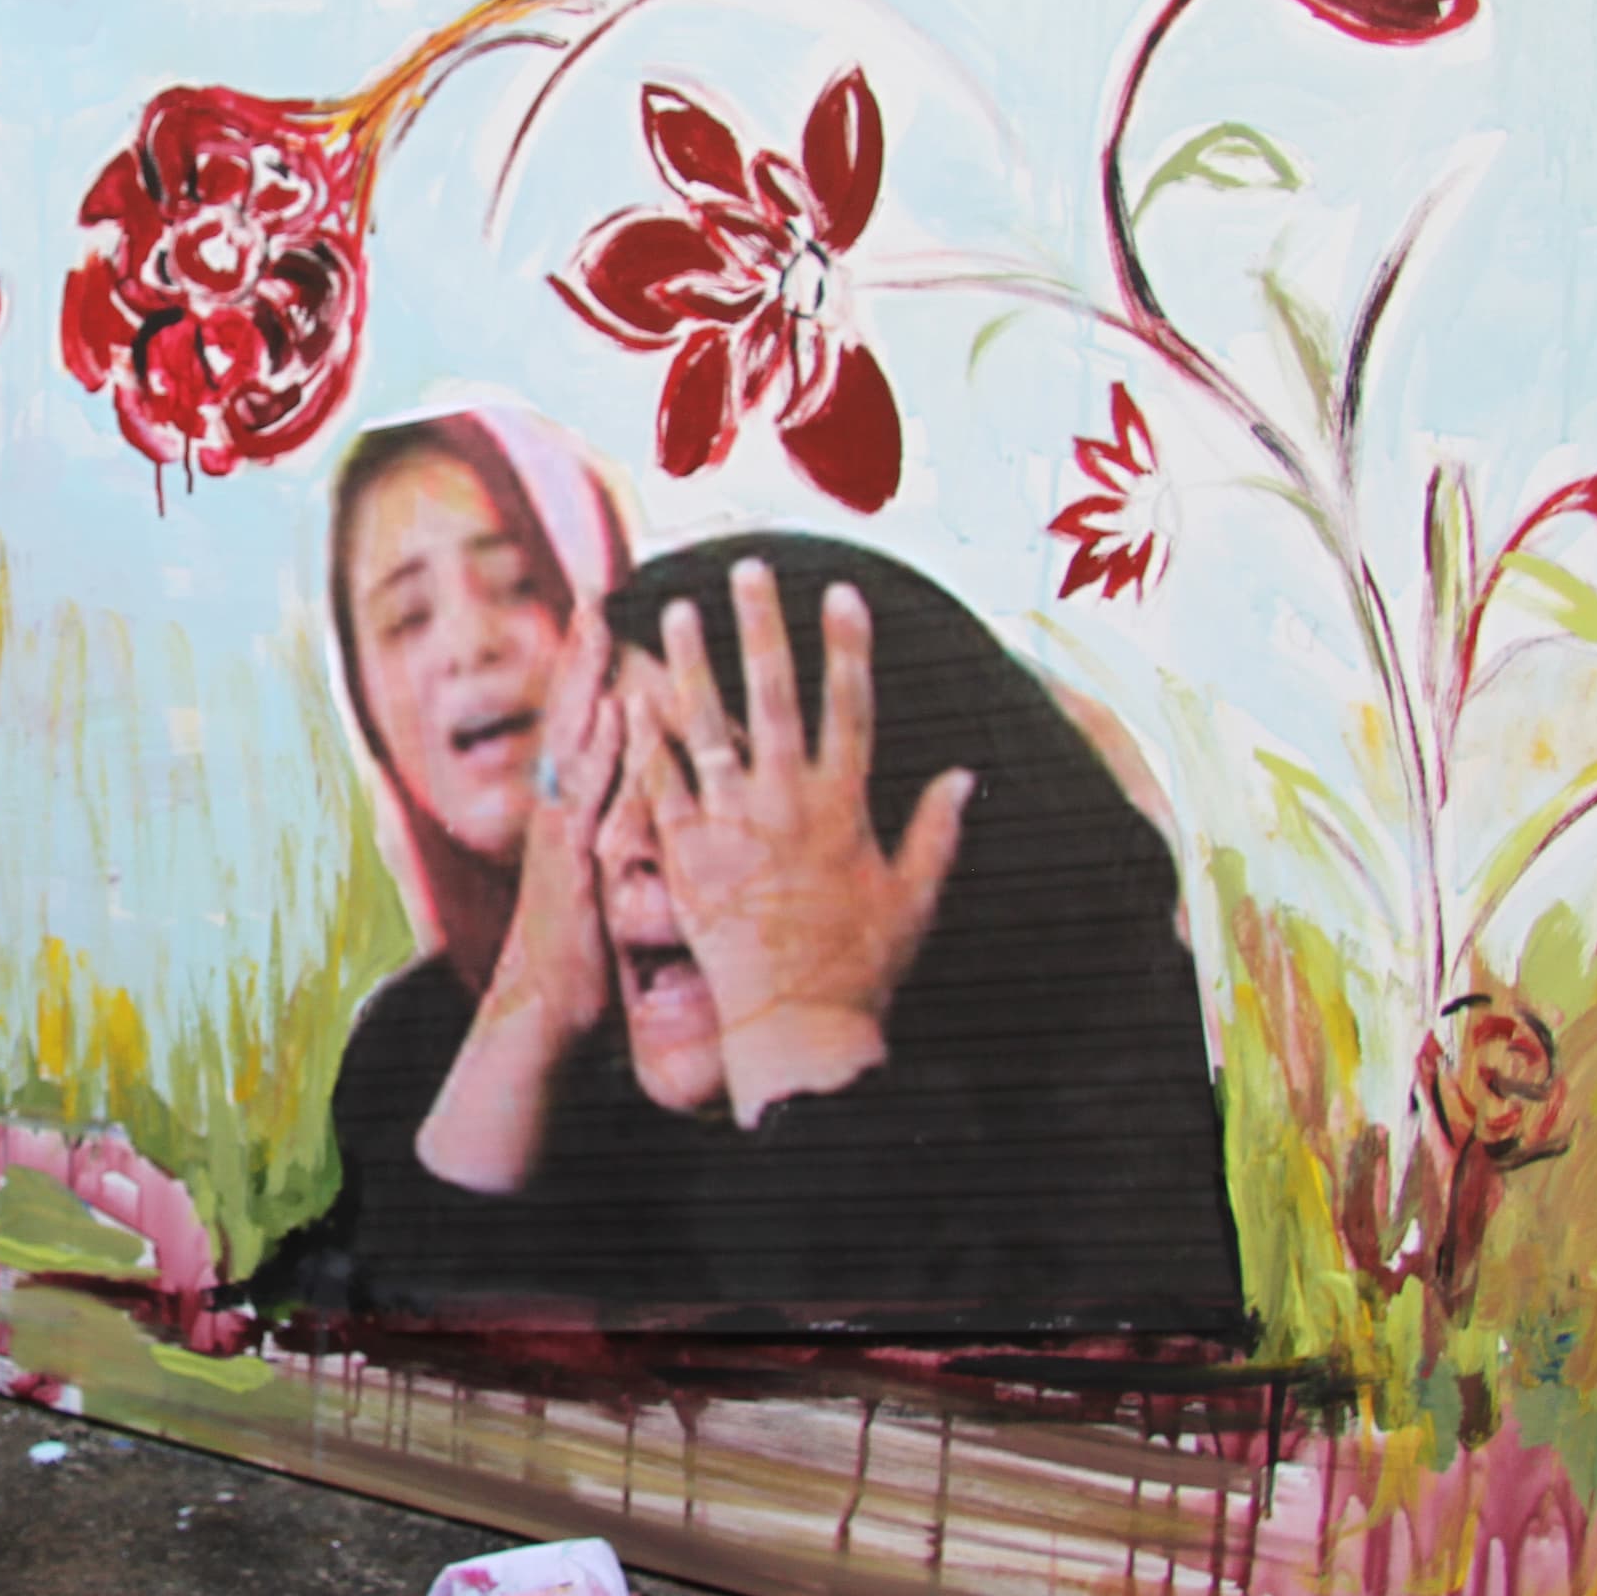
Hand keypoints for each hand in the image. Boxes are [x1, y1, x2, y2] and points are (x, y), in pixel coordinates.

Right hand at [417, 609, 624, 1193]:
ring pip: (576, 742)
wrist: (541, 1015)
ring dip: (586, 679)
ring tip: (599, 622)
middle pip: (572, 715)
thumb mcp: (609, 885)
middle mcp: (562, 812)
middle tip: (595, 590)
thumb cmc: (583, 955)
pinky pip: (590, 793)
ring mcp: (563, 834)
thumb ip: (629, 842)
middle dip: (582, 653)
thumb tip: (662, 812)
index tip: (608, 610)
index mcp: (574, 813)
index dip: (592, 669)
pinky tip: (615, 709)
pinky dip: (601, 747)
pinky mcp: (572, 863)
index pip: (584, 725)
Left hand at [631, 560, 974, 1125]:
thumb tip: (966, 776)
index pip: (850, 706)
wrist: (797, 1026)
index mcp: (844, 806)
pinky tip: (630, 697)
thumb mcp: (915, 896)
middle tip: (748, 569)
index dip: (847, 646)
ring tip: (674, 610)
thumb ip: (938, 831)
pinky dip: (646, 740)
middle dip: (762, 625)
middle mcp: (786, 803)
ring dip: (690, 663)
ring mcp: (731, 826)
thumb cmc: (861, 966)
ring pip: (706, 726)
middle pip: (773, 695)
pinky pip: (660, 786)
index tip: (841, 593)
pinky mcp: (685, 856)